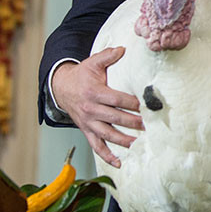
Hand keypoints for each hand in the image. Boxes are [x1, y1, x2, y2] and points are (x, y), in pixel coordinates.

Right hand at [51, 47, 142, 167]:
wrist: (61, 88)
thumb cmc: (82, 75)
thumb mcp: (93, 62)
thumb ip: (109, 55)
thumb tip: (124, 48)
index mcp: (94, 93)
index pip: (116, 99)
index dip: (131, 103)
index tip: (146, 105)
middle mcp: (91, 110)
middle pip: (114, 118)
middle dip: (132, 122)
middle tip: (149, 125)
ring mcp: (88, 122)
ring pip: (106, 134)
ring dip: (122, 140)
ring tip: (138, 142)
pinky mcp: (87, 131)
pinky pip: (97, 146)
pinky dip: (107, 156)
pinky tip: (119, 163)